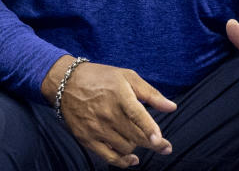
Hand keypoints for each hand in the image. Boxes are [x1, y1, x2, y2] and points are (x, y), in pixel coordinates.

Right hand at [41, 56, 176, 167]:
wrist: (66, 83)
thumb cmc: (101, 77)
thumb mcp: (127, 76)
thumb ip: (151, 93)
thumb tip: (172, 107)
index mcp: (120, 95)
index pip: (137, 116)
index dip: (149, 129)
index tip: (159, 140)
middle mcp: (108, 114)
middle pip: (135, 136)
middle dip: (154, 144)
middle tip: (166, 147)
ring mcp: (96, 128)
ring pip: (125, 147)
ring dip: (137, 146)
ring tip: (139, 138)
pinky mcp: (87, 139)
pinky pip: (108, 157)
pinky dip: (123, 162)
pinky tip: (132, 159)